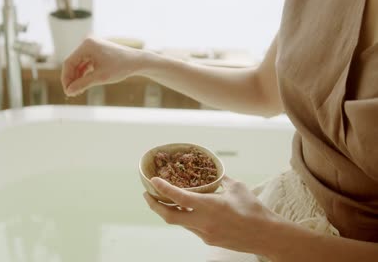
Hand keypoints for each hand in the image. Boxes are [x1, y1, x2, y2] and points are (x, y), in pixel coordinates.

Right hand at [61, 37, 142, 96]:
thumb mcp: (100, 77)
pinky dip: (84, 74)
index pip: (69, 62)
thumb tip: (68, 91)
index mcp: (87, 45)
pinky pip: (85, 64)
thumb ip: (83, 84)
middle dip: (72, 79)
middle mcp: (87, 43)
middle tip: (72, 94)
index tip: (67, 91)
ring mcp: (92, 47)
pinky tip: (83, 85)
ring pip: (78, 65)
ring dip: (77, 78)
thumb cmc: (120, 67)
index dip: (66, 78)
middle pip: (72, 63)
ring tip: (78, 92)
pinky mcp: (96, 52)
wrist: (136, 61)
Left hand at [143, 176, 281, 257]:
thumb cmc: (254, 209)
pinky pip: (192, 228)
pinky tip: (188, 211)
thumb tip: (215, 173)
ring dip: (170, 212)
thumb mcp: (237, 188)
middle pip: (169, 216)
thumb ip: (221, 180)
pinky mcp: (209, 240)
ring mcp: (204, 234)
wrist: (266, 236)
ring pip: (180, 223)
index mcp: (208, 206)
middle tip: (147, 195)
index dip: (162, 188)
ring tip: (165, 200)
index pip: (178, 197)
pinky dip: (186, 218)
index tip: (152, 181)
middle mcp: (202, 222)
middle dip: (154, 206)